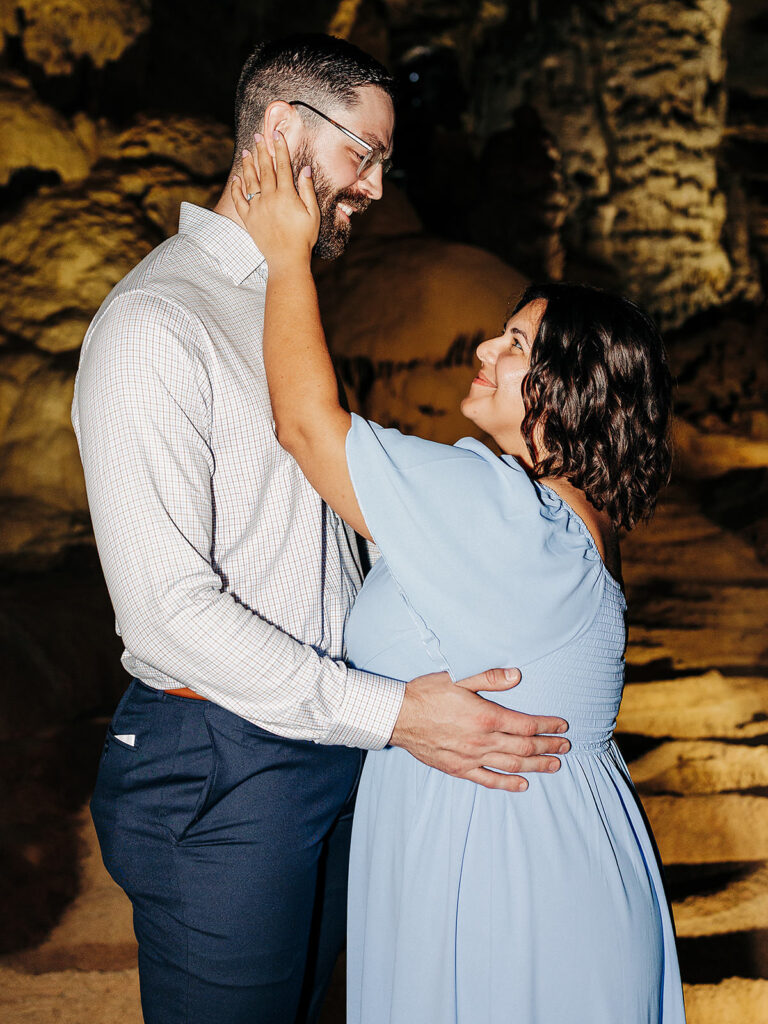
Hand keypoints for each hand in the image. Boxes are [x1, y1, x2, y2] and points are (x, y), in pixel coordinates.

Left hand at [231, 130, 319, 268]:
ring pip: (250, 180)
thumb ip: (307, 190)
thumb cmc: (304, 238)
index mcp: (286, 195)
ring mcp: (257, 207)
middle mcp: (269, 198)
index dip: (280, 148)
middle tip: (258, 136)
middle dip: (262, 150)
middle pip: (265, 168)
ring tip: (246, 152)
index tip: (276, 134)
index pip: (282, 165)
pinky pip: (239, 200)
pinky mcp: (249, 218)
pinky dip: (236, 188)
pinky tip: (236, 178)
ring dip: (248, 164)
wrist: (287, 259)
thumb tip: (305, 169)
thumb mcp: (313, 214)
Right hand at [390, 668, 569, 792]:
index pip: (526, 724)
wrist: (398, 717)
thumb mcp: (458, 677)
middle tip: (566, 747)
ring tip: (555, 766)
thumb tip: (517, 676)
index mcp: (486, 716)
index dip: (547, 726)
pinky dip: (508, 783)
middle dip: (548, 747)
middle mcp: (482, 740)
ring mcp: (471, 757)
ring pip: (511, 765)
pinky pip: (488, 779)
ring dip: (536, 766)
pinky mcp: (459, 769)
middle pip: (524, 747)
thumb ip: (489, 678)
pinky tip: (523, 784)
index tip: (562, 727)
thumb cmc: (427, 694)